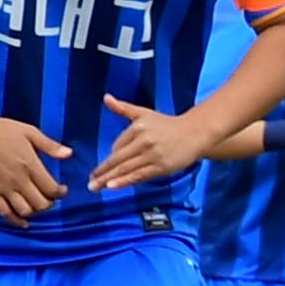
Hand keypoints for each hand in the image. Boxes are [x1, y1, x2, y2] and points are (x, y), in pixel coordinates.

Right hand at [0, 112, 71, 221]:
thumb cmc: (4, 131)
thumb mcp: (31, 133)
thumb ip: (51, 146)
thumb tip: (69, 154)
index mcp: (30, 166)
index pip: (51, 189)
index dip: (61, 193)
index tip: (62, 189)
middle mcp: (18, 180)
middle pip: (41, 204)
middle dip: (50, 203)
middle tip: (51, 197)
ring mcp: (4, 188)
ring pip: (25, 211)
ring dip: (36, 212)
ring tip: (38, 204)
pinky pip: (4, 212)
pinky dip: (16, 221)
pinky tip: (24, 223)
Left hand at [87, 95, 214, 190]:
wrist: (195, 133)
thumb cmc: (168, 124)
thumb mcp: (144, 114)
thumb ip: (123, 108)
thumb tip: (106, 98)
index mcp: (137, 127)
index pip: (117, 146)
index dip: (110, 159)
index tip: (101, 170)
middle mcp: (144, 141)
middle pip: (117, 159)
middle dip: (102, 172)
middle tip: (89, 183)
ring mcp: (153, 154)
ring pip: (126, 169)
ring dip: (108, 179)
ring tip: (95, 187)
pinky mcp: (161, 166)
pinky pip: (139, 175)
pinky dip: (125, 181)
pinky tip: (112, 186)